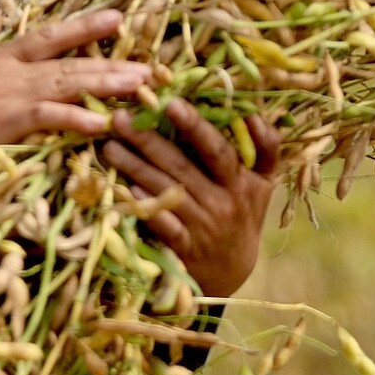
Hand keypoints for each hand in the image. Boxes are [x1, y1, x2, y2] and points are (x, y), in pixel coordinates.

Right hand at [0, 3, 151, 176]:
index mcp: (2, 58)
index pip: (50, 37)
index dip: (85, 28)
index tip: (118, 18)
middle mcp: (12, 73)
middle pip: (70, 63)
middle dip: (112, 62)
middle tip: (150, 65)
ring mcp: (11, 97)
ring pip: (68, 86)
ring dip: (106, 85)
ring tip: (140, 86)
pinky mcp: (7, 125)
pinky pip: (49, 118)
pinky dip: (77, 119)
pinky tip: (103, 123)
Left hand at [102, 97, 280, 297]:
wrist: (232, 271)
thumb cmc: (243, 213)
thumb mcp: (263, 183)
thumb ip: (265, 147)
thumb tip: (253, 111)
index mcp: (241, 182)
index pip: (218, 150)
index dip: (196, 126)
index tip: (171, 103)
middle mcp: (222, 203)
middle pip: (182, 167)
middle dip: (149, 140)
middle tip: (120, 118)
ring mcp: (201, 227)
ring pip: (165, 192)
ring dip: (134, 167)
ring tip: (109, 145)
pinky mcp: (183, 248)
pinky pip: (161, 225)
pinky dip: (144, 206)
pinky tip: (123, 188)